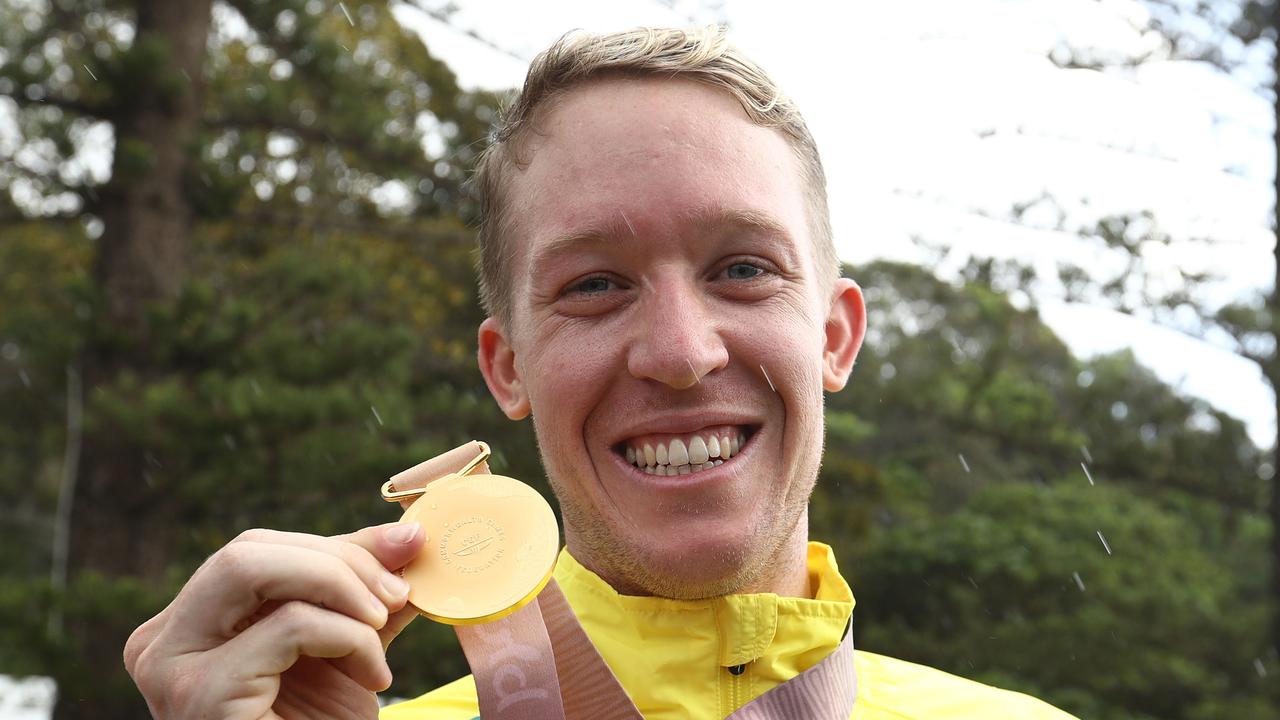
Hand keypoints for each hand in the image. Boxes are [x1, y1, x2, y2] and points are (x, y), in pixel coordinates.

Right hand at [124, 522, 426, 719]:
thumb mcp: (345, 650)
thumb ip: (364, 594)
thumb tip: (410, 532)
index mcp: (188, 626)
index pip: (257, 551)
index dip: (334, 548)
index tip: (403, 555)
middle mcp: (162, 642)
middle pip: (247, 550)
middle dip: (337, 560)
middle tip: (396, 592)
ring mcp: (170, 669)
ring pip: (251, 567)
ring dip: (340, 586)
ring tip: (382, 627)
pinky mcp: (201, 695)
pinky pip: (290, 626)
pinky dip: (348, 637)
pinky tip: (373, 677)